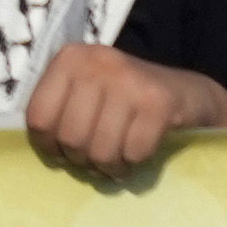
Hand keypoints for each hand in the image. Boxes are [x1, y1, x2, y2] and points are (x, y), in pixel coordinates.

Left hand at [17, 43, 226, 180]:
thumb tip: (42, 151)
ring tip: (116, 161)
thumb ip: (60, 110)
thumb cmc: (125, 100)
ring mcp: (129, 81)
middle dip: (83, 160)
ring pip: (101, 150)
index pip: (39, 117)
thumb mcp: (86, 92)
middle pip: (70, 138)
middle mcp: (97, 63)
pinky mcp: (159, 103)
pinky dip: (134, 164)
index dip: (48, 146)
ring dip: (109, 167)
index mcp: (70, 59)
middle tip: (97, 159)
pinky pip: (133, 152)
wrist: (188, 94)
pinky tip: (137, 156)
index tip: (62, 154)